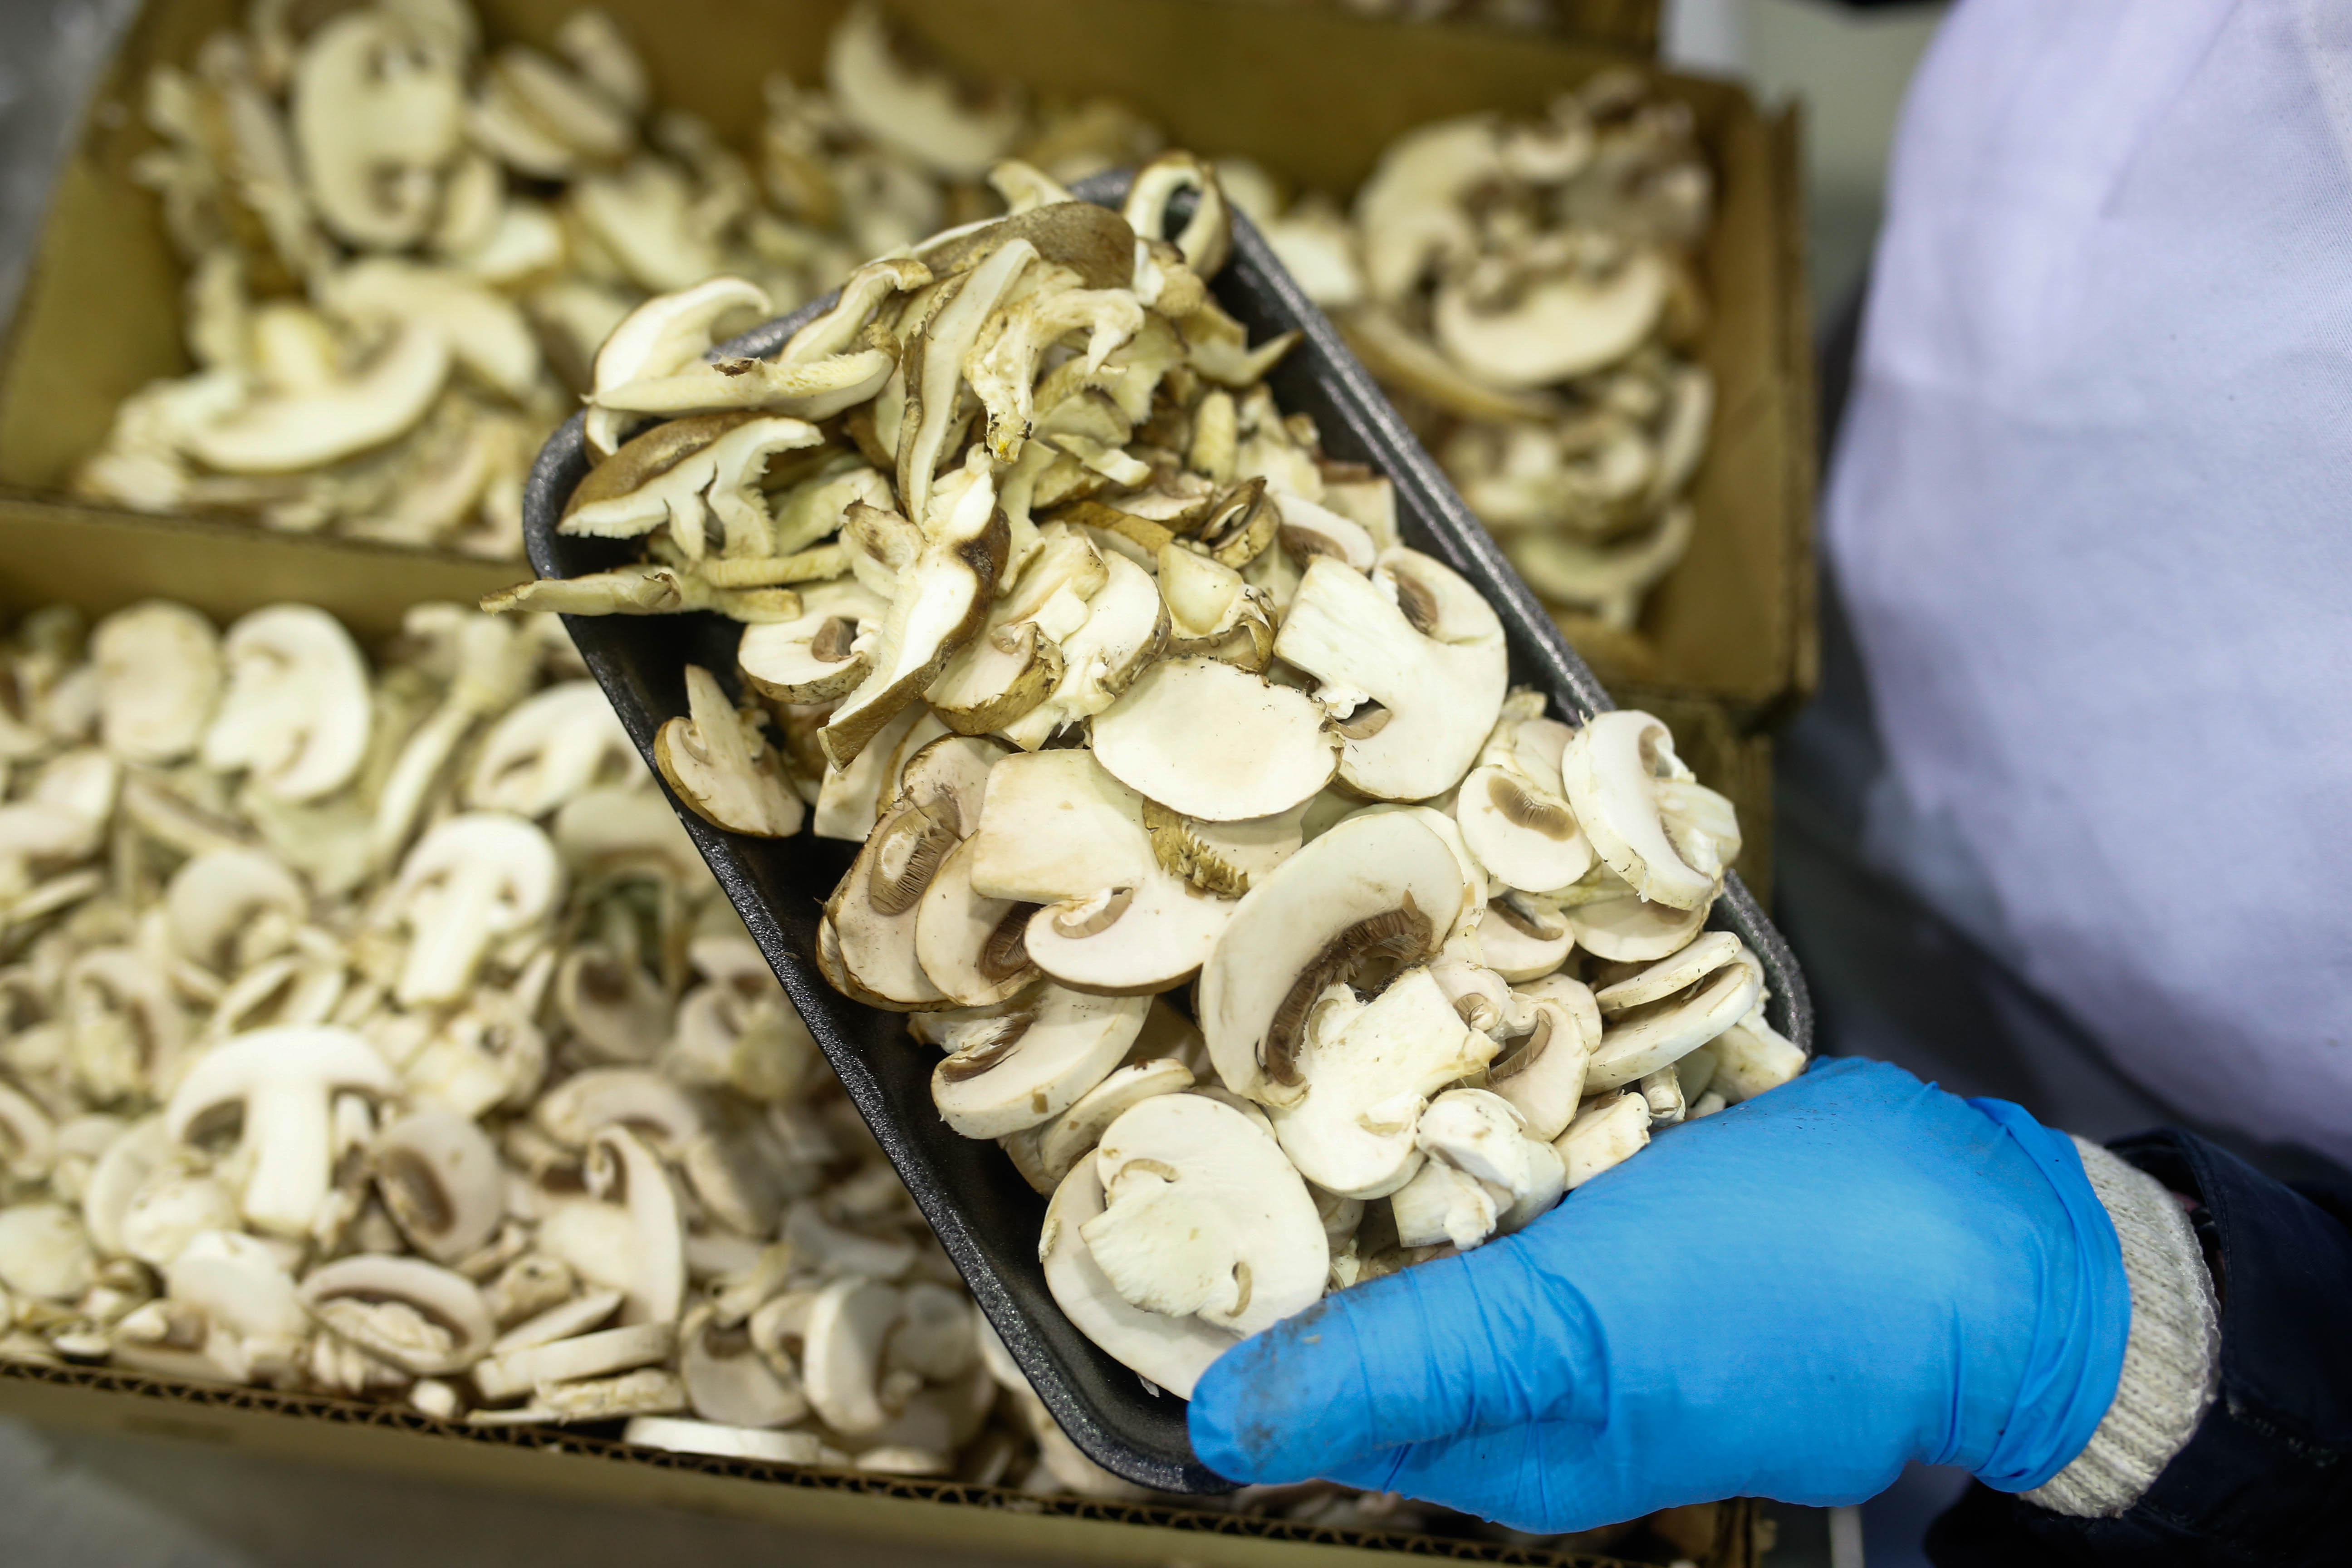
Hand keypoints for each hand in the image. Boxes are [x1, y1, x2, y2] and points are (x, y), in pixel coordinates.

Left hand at [1187, 1058, 2131, 1532]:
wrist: (1981, 1233)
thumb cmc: (1777, 1290)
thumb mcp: (1567, 1334)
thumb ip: (1395, 1373)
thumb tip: (1216, 1430)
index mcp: (1497, 1429)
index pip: (1311, 1379)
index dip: (1225, 1291)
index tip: (1138, 1173)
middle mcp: (1530, 1362)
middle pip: (1372, 1280)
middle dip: (1301, 1181)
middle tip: (1209, 1050)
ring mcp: (1588, 1269)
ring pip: (1449, 1195)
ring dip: (1392, 1113)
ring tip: (1308, 1001)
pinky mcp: (1635, 1190)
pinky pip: (1530, 1137)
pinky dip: (1492, 1083)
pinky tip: (1448, 1006)